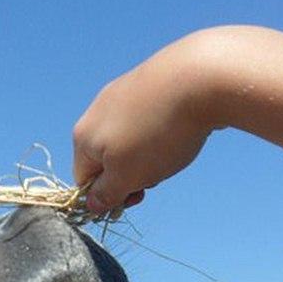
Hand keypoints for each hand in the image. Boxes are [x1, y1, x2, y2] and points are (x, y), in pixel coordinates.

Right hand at [73, 33, 215, 214]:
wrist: (199, 77)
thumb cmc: (157, 134)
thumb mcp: (128, 177)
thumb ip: (106, 194)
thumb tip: (92, 204)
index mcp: (83, 137)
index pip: (84, 180)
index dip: (108, 196)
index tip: (136, 196)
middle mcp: (96, 110)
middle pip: (107, 159)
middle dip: (130, 174)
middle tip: (156, 175)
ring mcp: (122, 91)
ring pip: (128, 139)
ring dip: (147, 155)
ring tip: (171, 148)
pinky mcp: (148, 80)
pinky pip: (148, 118)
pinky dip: (160, 130)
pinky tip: (179, 126)